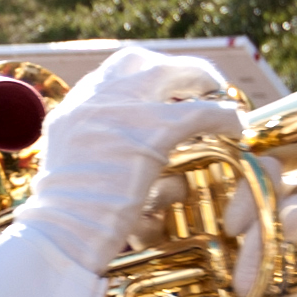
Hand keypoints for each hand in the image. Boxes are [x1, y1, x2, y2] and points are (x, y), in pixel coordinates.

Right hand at [12, 48, 241, 271]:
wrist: (63, 235)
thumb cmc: (67, 221)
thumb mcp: (71, 176)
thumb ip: (93, 154)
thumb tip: (119, 157)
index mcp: (71, 110)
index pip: (110, 76)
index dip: (142, 80)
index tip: (163, 95)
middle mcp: (92, 100)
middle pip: (138, 61)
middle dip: (170, 69)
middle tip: (196, 88)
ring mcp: (120, 111)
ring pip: (171, 73)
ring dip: (200, 81)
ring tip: (219, 101)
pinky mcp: (150, 131)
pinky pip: (199, 111)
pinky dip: (221, 117)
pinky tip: (234, 128)